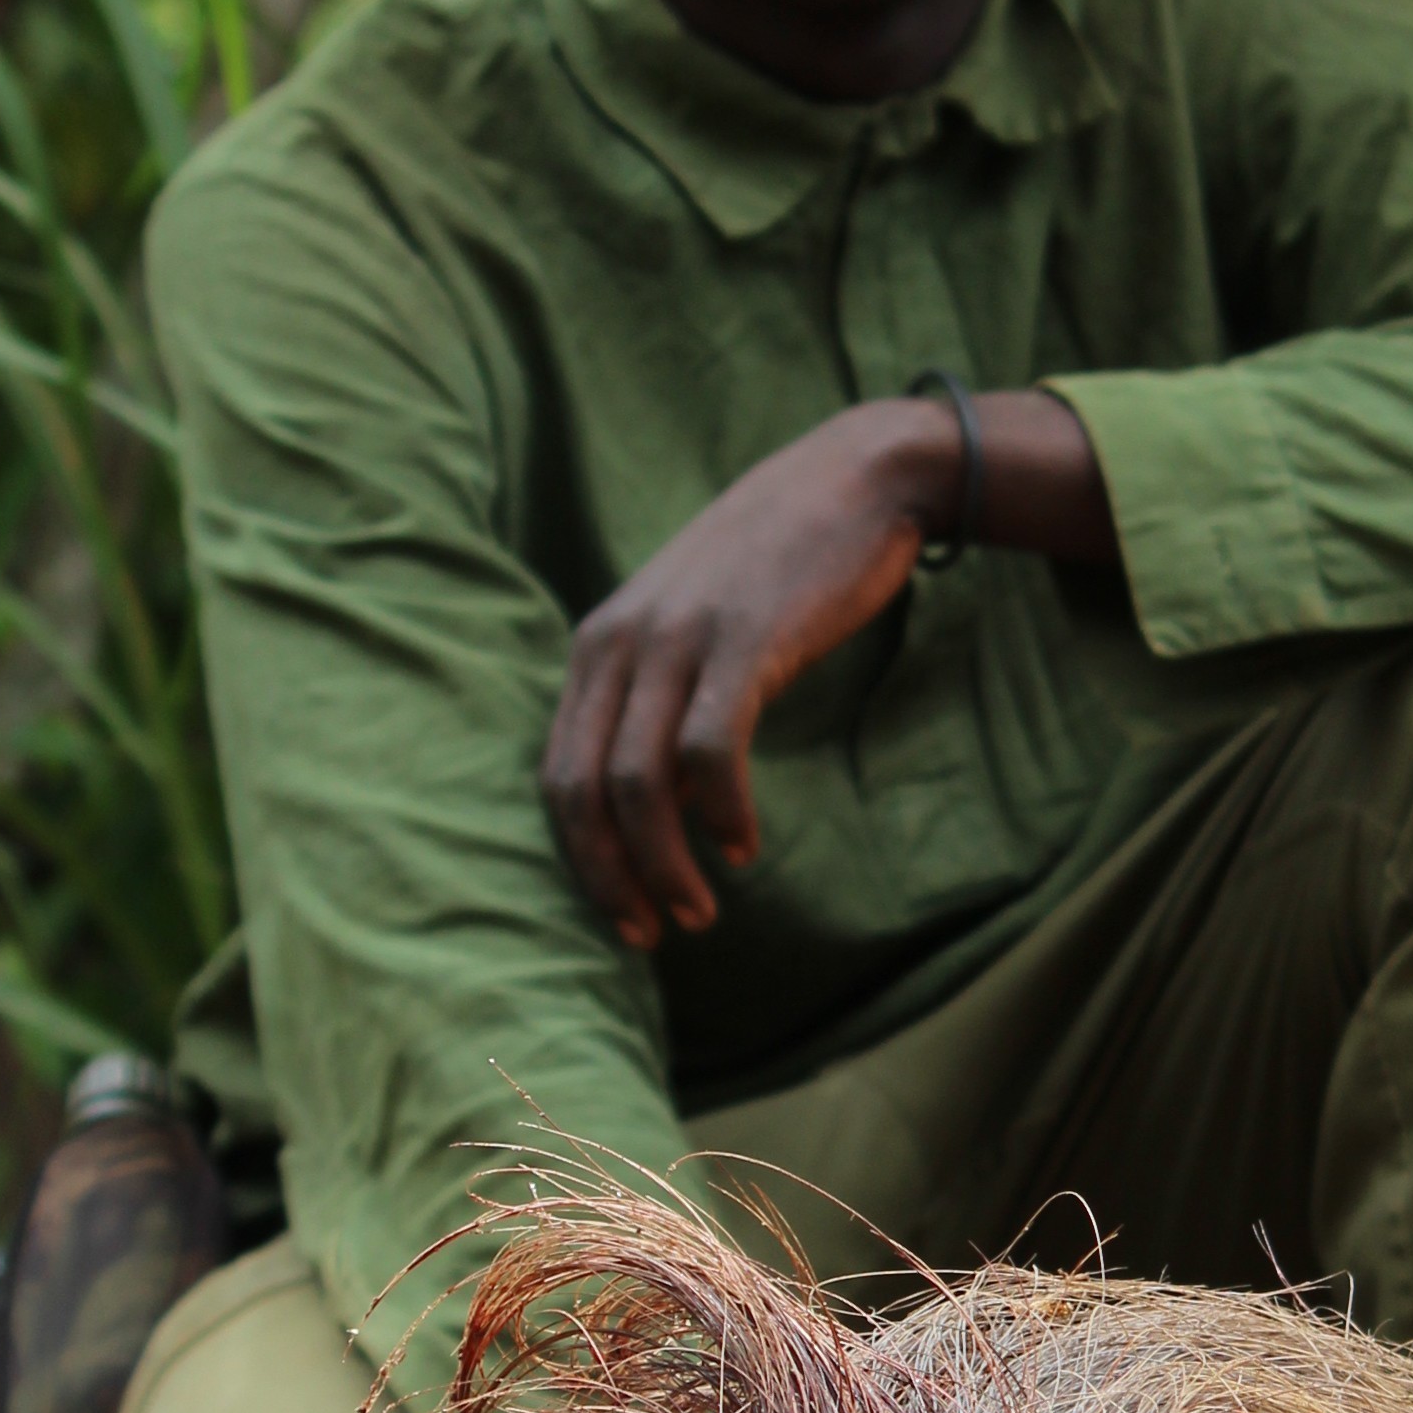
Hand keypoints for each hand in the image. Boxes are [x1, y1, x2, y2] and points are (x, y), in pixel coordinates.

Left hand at [541, 392, 1114, 945]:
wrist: (855, 477)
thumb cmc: (781, 563)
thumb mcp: (696, 628)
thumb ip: (663, 703)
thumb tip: (662, 807)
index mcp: (598, 642)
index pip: (557, 772)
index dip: (580, 858)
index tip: (620, 914)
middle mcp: (622, 639)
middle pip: (583, 788)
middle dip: (610, 878)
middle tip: (651, 935)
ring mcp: (678, 639)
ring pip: (639, 783)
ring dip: (665, 864)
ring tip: (699, 912)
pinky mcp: (741, 641)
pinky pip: (712, 752)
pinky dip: (723, 814)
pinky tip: (743, 846)